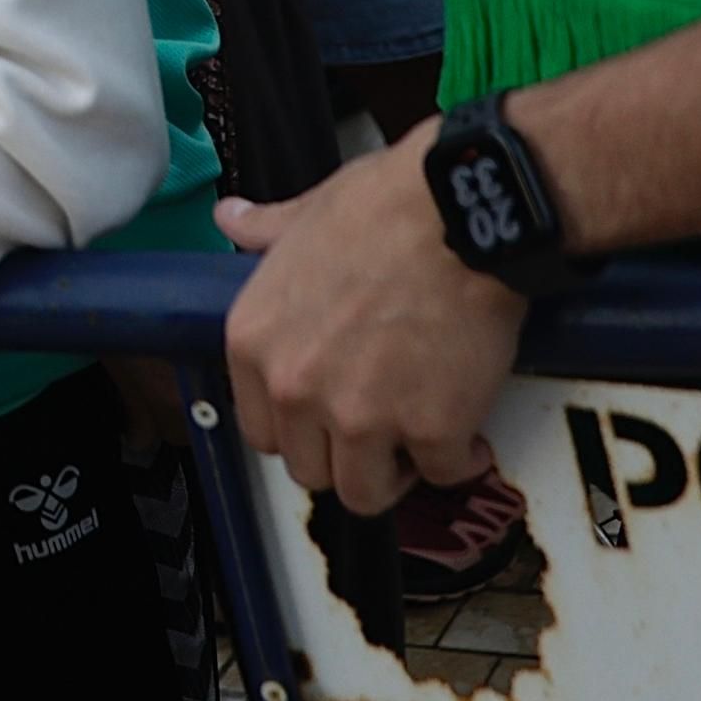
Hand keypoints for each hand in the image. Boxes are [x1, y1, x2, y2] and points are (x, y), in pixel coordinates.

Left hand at [219, 124, 525, 514]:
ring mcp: (361, 417)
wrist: (456, 212)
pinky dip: (459, 457)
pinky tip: (467, 431)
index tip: (328, 417)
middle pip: (309, 469)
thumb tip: (233, 217)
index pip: (261, 431)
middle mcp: (295, 389)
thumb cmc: (383, 208)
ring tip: (418, 440)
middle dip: (345, 455)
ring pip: (365, 492)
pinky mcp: (430, 431)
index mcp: (254, 343)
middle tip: (379, 429)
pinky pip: (443, 472)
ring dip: (395, 473)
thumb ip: (265, 232)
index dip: (300, 429)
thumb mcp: (305, 214)